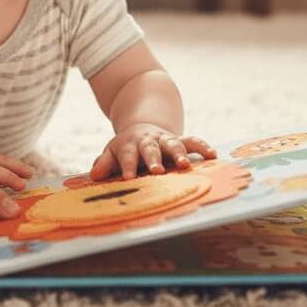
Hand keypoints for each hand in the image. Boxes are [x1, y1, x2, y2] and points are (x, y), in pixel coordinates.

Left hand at [90, 124, 216, 180]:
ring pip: (173, 144)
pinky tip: (212, 154)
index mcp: (130, 145)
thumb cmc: (126, 148)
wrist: (142, 127)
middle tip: (157, 172)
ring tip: (185, 165)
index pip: (127, 156)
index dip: (127, 167)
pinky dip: (202, 146)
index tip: (128, 178)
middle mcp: (149, 141)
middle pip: (150, 149)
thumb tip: (94, 175)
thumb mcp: (112, 153)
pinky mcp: (180, 140)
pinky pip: (193, 141)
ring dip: (179, 154)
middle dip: (154, 160)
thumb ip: (104, 163)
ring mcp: (165, 139)